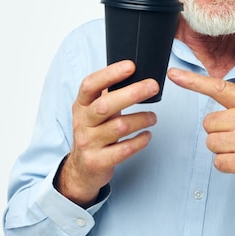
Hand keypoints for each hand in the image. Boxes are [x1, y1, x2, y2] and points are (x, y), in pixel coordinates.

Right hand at [55, 60, 158, 206]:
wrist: (82, 169)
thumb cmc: (94, 132)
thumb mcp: (93, 111)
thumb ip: (108, 94)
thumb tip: (134, 71)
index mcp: (81, 105)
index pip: (90, 85)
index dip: (110, 74)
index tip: (131, 66)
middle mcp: (82, 123)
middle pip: (106, 105)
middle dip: (132, 93)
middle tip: (153, 86)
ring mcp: (88, 143)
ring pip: (119, 127)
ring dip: (141, 119)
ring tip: (153, 117)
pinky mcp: (98, 161)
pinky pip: (124, 150)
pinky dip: (139, 141)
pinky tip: (147, 135)